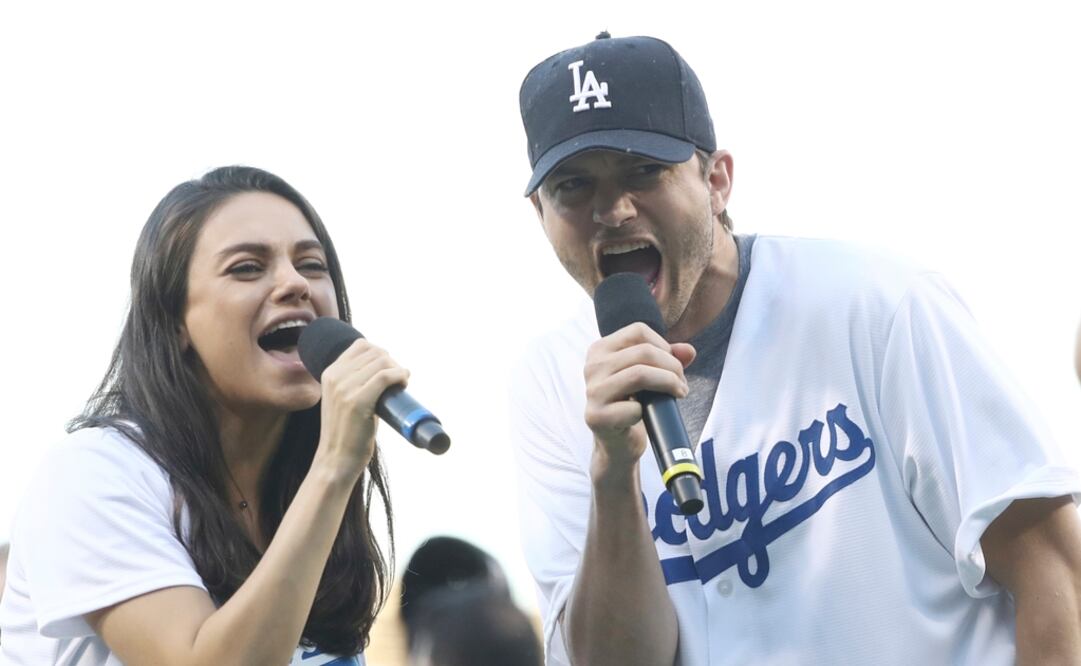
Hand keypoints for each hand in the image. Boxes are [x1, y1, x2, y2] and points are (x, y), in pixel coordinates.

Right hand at [315, 339, 408, 475]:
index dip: (381, 354)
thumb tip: (385, 368)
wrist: (336, 460)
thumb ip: (355, 382)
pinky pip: (385, 377)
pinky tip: (403, 384)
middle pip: (374, 352)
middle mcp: (335, 377)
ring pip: (382, 362)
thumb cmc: (346, 432)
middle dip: (392, 362)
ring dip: (398, 370)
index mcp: (329, 373)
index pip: (361, 345)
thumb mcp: (343, 399)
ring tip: (401, 384)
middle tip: (398, 379)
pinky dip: (399, 376)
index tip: (389, 369)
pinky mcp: (357, 402)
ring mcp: (344, 389)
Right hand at [583, 322, 695, 475]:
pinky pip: (633, 407)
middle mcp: (592, 366)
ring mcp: (592, 391)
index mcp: (600, 349)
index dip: (663, 346)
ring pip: (640, 374)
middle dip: (672, 367)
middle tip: (681, 384)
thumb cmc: (632, 404)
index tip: (672, 365)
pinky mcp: (596, 416)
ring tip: (678, 393)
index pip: (638, 331)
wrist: (617, 442)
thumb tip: (689, 351)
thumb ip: (668, 358)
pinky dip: (648, 411)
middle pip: (643, 352)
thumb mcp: (649, 375)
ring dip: (668, 384)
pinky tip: (648, 415)